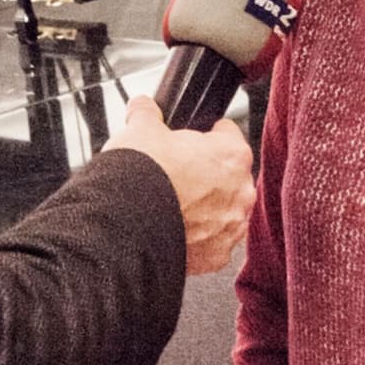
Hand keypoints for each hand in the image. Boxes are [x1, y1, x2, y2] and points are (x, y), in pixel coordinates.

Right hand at [104, 95, 255, 273]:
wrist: (123, 228)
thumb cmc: (140, 177)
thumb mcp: (140, 129)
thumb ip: (147, 113)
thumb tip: (142, 107)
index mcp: (232, 155)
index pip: (228, 133)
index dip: (206, 133)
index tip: (192, 139)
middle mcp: (241, 192)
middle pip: (228, 175)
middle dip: (207, 173)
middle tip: (176, 173)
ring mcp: (230, 228)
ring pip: (222, 210)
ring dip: (204, 207)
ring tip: (172, 204)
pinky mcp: (216, 257)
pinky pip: (211, 241)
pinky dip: (196, 236)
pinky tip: (172, 228)